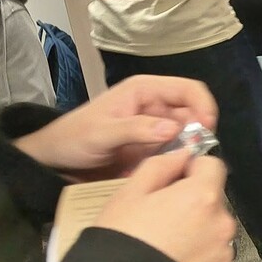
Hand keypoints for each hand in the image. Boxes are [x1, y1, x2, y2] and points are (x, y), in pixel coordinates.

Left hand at [14, 75, 216, 179]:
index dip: (204, 105)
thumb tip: (173, 129)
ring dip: (192, 147)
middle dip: (201, 131)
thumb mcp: (102, 133)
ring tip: (187, 166)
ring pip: (189, 133)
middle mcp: (155, 105)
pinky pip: (177, 150)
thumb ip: (137, 129)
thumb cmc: (73, 139)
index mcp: (145, 91)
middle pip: (193, 112)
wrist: (54, 161)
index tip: (207, 129)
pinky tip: (176, 171)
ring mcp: (156, 126)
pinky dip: (181, 159)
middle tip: (197, 155)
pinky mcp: (153, 146)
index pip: (188, 89)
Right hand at [94, 150, 235, 261]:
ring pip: (213, 228)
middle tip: (160, 218)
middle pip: (213, 199)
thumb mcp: (129, 194)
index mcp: (202, 195)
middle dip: (191, 202)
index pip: (213, 165)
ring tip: (165, 245)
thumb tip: (183, 154)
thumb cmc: (120, 241)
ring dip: (197, 229)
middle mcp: (222, 221)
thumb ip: (160, 166)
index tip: (173, 180)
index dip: (192, 168)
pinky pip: (214, 255)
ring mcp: (225, 251)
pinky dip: (200, 255)